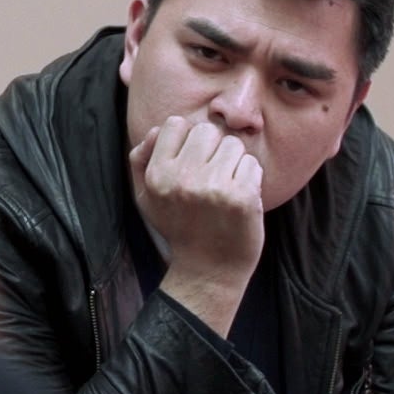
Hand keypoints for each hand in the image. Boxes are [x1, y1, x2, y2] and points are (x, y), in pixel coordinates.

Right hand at [129, 114, 264, 284]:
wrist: (208, 270)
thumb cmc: (178, 227)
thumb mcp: (146, 197)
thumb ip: (141, 160)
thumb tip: (155, 130)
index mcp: (158, 175)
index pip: (175, 124)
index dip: (186, 138)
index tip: (191, 160)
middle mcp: (183, 179)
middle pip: (206, 130)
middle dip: (212, 148)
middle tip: (210, 174)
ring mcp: (215, 188)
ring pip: (232, 144)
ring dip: (233, 162)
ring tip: (225, 186)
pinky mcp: (243, 197)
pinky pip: (251, 164)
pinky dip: (250, 177)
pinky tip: (239, 196)